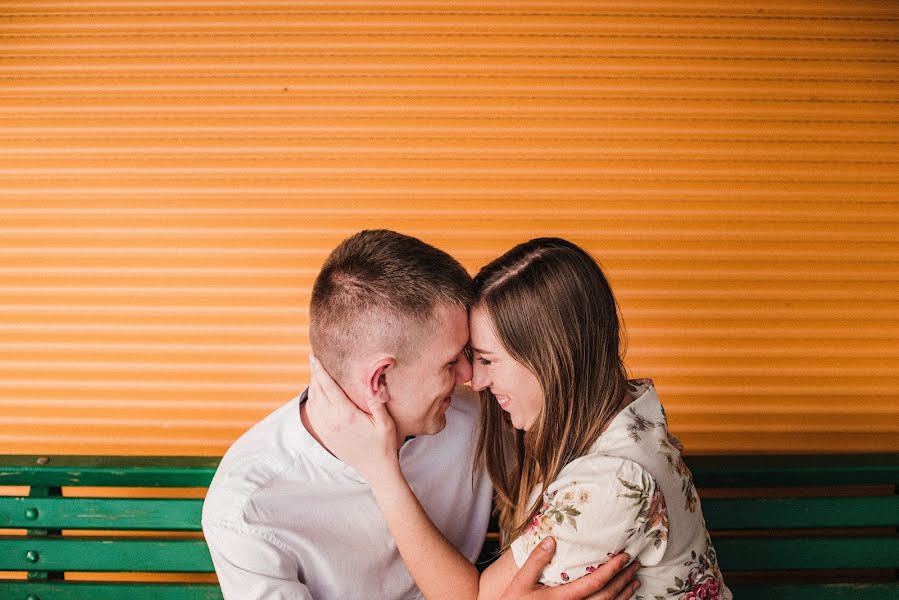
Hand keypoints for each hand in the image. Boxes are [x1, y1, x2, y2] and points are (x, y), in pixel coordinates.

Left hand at [308, 356, 399, 480]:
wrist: (376, 469)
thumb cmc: (383, 444)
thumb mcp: (385, 421)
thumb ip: (376, 400)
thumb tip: (375, 378)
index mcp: (346, 414)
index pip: (328, 386)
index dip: (320, 370)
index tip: (314, 357)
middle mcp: (332, 421)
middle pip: (317, 391)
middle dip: (315, 374)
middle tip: (314, 360)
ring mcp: (327, 430)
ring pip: (313, 402)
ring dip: (313, 387)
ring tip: (316, 374)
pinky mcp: (325, 436)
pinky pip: (313, 414)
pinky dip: (311, 401)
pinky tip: (316, 395)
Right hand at [500, 538, 639, 599]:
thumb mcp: (520, 581)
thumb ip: (536, 561)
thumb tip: (552, 540)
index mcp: (562, 598)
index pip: (594, 583)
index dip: (611, 570)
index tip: (623, 557)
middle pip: (607, 596)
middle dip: (623, 580)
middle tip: (635, 565)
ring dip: (624, 594)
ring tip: (634, 580)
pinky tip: (621, 598)